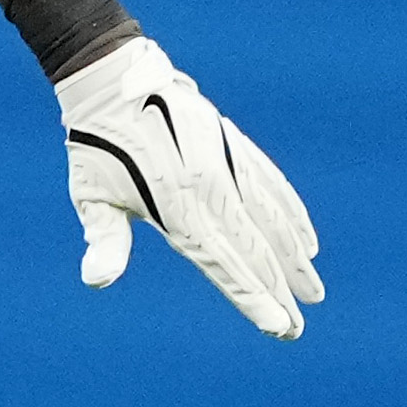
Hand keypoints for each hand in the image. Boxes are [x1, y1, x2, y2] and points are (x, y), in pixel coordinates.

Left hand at [55, 36, 321, 338]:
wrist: (113, 80)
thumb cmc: (96, 146)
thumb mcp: (91, 195)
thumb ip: (104, 239)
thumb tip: (96, 280)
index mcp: (174, 206)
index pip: (222, 262)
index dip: (252, 296)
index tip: (278, 325)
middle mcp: (208, 187)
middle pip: (253, 249)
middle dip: (279, 290)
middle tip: (298, 326)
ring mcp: (226, 163)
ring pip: (271, 218)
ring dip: (294, 257)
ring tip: (315, 291)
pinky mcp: (233, 144)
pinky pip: (272, 183)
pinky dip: (291, 212)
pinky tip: (306, 239)